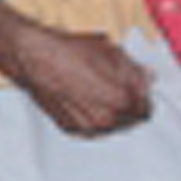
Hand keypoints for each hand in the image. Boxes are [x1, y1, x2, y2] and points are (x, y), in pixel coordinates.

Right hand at [3, 18, 152, 135]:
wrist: (33, 57)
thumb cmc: (68, 52)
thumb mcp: (111, 52)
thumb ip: (135, 70)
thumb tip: (147, 78)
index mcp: (120, 101)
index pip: (146, 110)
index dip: (143, 96)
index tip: (138, 88)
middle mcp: (104, 120)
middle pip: (130, 121)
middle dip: (129, 105)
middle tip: (119, 86)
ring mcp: (86, 127)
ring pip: (112, 126)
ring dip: (112, 112)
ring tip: (100, 90)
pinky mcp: (70, 128)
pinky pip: (93, 127)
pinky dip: (94, 116)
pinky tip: (86, 97)